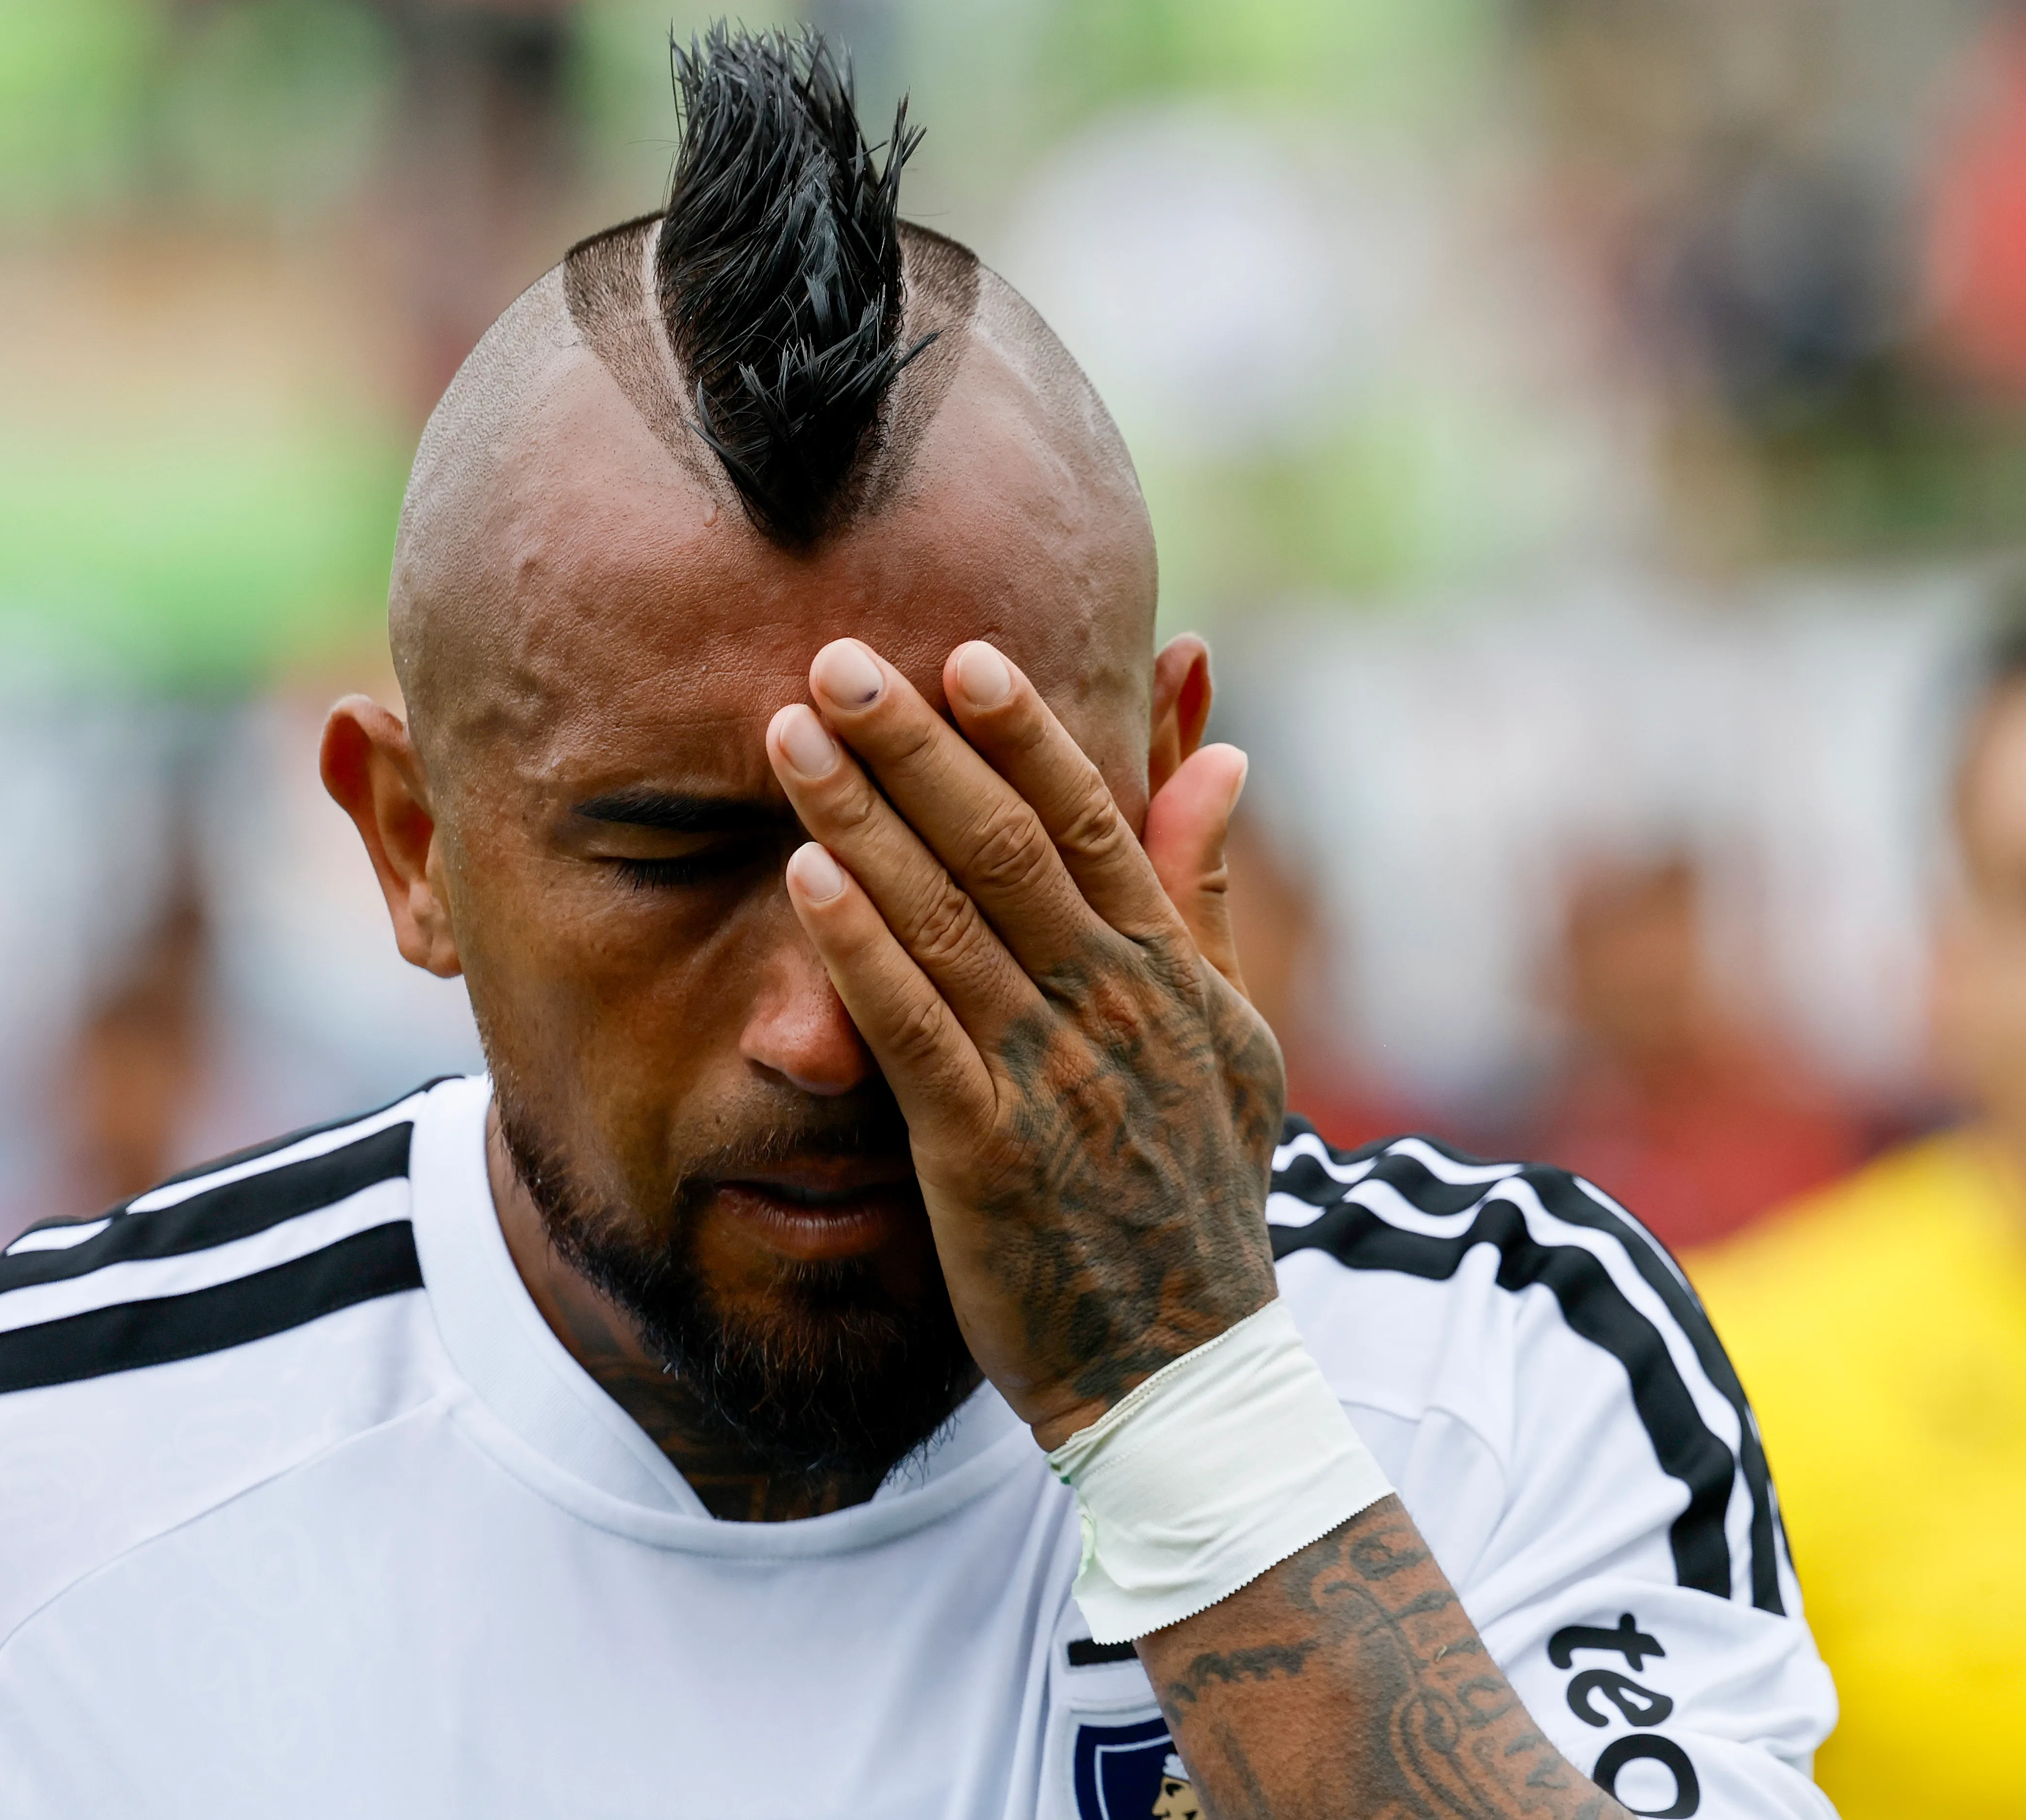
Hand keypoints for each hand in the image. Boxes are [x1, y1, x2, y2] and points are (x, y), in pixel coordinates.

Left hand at [765, 637, 1283, 1449]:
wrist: (1187, 1373)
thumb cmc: (1198, 1201)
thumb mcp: (1233, 1042)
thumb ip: (1209, 899)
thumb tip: (1222, 760)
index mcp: (1171, 978)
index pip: (1096, 823)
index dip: (1026, 733)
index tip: (963, 653)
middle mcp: (1117, 1010)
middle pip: (1007, 847)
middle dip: (919, 744)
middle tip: (839, 656)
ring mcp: (1055, 1081)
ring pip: (948, 921)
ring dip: (864, 818)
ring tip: (792, 736)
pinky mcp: (989, 1157)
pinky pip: (914, 1034)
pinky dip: (860, 951)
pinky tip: (804, 880)